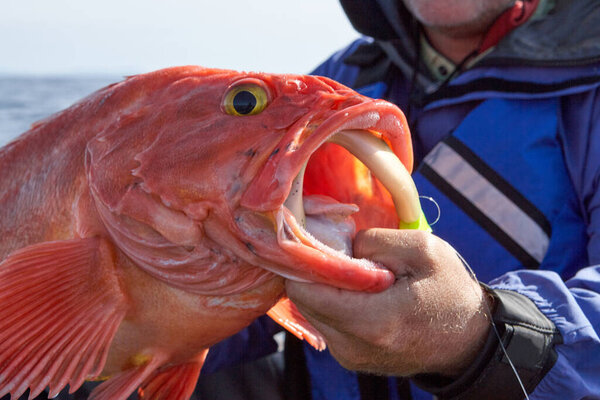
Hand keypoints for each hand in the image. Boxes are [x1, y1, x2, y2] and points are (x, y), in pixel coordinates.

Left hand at [286, 228, 492, 376]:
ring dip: (326, 287)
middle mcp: (352, 346)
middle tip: (343, 253)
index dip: (306, 259)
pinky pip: (325, 321)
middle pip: (302, 299)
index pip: (303, 289)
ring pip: (311, 310)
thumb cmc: (450, 291)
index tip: (321, 240)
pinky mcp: (349, 357)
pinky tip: (360, 293)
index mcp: (371, 322)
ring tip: (358, 274)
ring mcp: (348, 356)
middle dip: (316, 271)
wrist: (467, 341)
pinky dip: (335, 302)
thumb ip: (374, 241)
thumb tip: (338, 245)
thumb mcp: (423, 250)